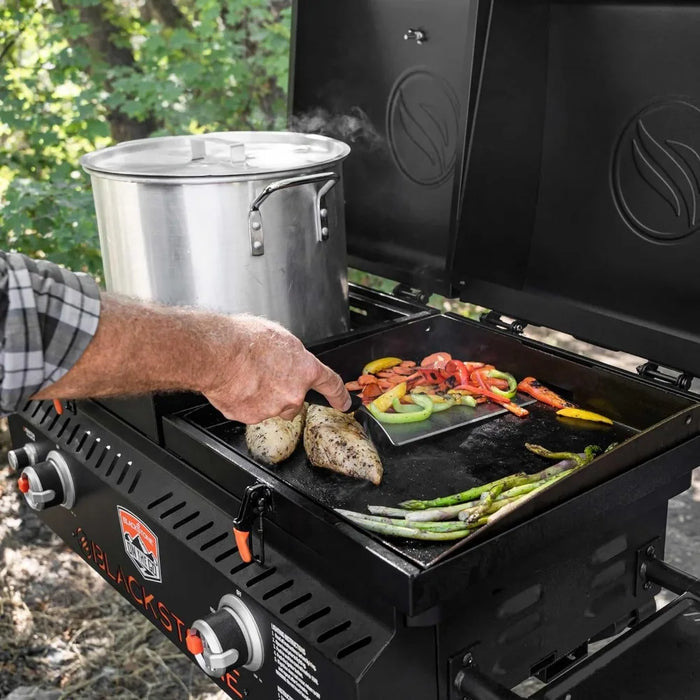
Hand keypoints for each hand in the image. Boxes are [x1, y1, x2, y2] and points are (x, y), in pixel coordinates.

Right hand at [201, 315, 350, 423]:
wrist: (218, 353)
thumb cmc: (245, 339)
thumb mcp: (279, 337)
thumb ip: (290, 355)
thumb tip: (287, 359)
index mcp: (305, 370)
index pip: (331, 385)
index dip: (339, 396)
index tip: (344, 404)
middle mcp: (293, 393)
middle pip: (295, 401)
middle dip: (283, 392)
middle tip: (265, 376)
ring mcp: (272, 408)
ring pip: (272, 407)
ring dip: (262, 396)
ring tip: (246, 377)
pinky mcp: (250, 417)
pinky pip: (250, 411)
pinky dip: (243, 401)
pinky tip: (236, 385)